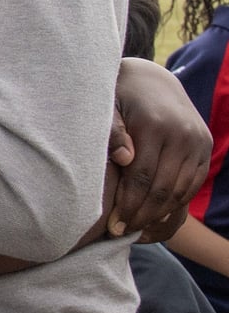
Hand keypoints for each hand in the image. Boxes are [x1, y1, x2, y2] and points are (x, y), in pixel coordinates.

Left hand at [107, 57, 210, 237]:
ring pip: (179, 191)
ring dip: (157, 214)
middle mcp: (182, 133)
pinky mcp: (205, 148)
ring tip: (134, 227)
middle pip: (162, 189)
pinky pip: (191, 185)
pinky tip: (153, 213)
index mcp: (154, 123)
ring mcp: (197, 141)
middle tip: (121, 232)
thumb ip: (112, 131)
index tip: (112, 226)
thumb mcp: (107, 106)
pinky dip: (174, 203)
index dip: (127, 206)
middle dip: (140, 216)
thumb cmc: (118, 96)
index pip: (141, 177)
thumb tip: (124, 158)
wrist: (151, 80)